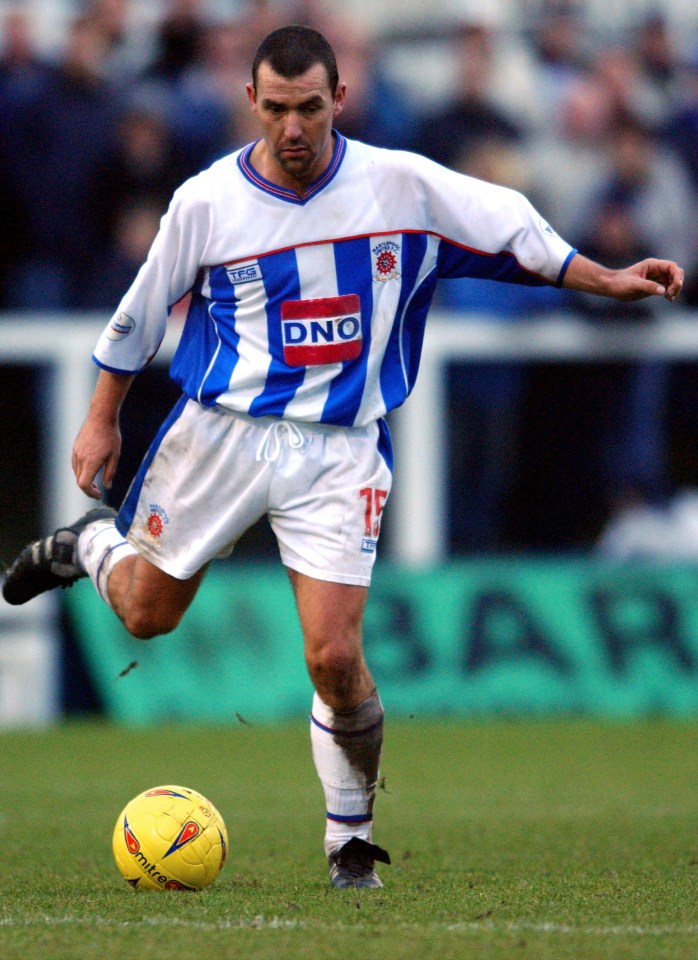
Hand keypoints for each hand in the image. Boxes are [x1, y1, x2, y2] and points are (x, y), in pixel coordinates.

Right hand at [72, 416, 121, 498]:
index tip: (98, 495)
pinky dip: (81, 471)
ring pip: (76, 473)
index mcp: (90, 462)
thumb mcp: (115, 456)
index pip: (84, 484)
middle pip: (79, 480)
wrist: (101, 417)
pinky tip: (90, 469)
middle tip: (98, 491)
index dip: (90, 493)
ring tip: (95, 481)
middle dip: (88, 488)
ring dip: (84, 479)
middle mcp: (80, 458)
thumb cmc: (111, 436)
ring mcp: (75, 452)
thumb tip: (107, 486)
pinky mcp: (75, 447)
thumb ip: (110, 473)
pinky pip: (75, 464)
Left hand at [563, 254, 684, 301]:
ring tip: (669, 298)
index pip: (672, 267)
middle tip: (670, 294)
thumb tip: (663, 291)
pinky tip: (669, 299)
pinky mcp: (654, 285)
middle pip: (675, 273)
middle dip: (677, 283)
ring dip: (675, 289)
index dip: (676, 276)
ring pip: (673, 280)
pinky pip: (667, 287)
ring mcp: (656, 277)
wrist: (611, 287)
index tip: (673, 288)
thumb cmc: (620, 283)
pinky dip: (671, 293)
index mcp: (652, 265)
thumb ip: (648, 286)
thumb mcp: (633, 285)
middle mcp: (656, 269)